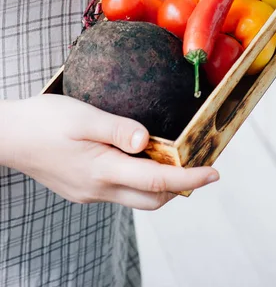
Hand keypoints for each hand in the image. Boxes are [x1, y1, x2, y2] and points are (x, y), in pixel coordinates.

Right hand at [2, 94, 218, 209]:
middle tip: (199, 165)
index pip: (158, 182)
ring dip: (160, 185)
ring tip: (173, 159)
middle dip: (181, 187)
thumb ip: (117, 128)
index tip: (214, 173)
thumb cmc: (44, 121)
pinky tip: (140, 159)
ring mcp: (89, 193)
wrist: (8, 136)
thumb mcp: (83, 116)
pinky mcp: (82, 190)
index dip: (190, 179)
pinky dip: (138, 180)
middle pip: (152, 199)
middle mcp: (99, 189)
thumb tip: (149, 141)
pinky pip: (119, 190)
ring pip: (136, 197)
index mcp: (103, 171)